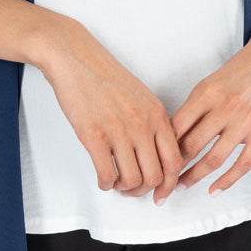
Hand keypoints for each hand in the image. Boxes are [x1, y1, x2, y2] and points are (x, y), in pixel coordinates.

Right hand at [36, 19, 184, 197]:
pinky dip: (106, 184)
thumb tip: (157, 155)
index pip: (174, 160)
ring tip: (116, 182)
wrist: (75, 58)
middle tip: (132, 189)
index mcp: (156, 114)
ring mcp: (118, 130)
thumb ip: (152, 123)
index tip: (160, 193)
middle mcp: (142, 124)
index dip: (169, 184)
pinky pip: (107, 175)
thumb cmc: (104, 76)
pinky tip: (102, 177)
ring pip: (132, 180)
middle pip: (155, 176)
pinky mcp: (94, 135)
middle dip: (144, 190)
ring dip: (124, 189)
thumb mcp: (141, 96)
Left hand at [150, 18, 250, 202]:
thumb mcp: (211, 82)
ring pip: (214, 158)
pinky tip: (213, 190)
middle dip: (174, 167)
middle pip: (192, 145)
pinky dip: (227, 181)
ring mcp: (245, 121)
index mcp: (207, 92)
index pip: (178, 126)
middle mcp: (225, 107)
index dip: (163, 147)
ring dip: (195, 177)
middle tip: (163, 180)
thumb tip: (174, 135)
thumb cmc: (241, 70)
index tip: (154, 160)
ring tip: (182, 186)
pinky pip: (242, 164)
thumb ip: (196, 107)